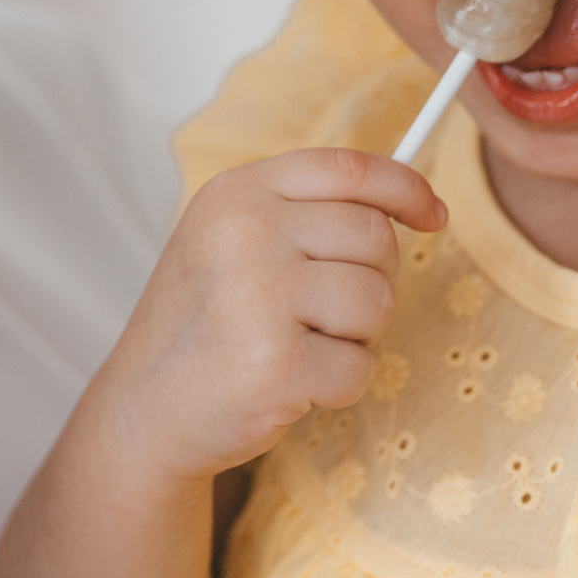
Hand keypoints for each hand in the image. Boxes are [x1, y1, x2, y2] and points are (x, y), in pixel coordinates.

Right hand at [81, 147, 446, 488]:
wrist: (146, 408)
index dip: (405, 188)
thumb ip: (306, 212)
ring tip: (301, 345)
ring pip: (377, 301)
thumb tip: (417, 202)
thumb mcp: (231, 239)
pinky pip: (361, 367)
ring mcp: (258, 296)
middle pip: (375, 237)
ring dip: (356, 336)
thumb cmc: (204, 323)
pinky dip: (338, 386)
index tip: (431, 215)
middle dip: (369, 280)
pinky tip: (290, 384)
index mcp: (236, 193)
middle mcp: (244, 233)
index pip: (348, 168)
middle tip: (321, 313)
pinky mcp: (276, 363)